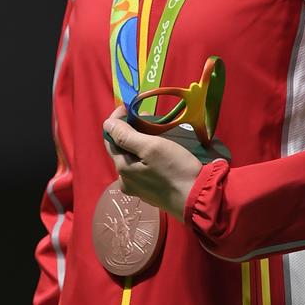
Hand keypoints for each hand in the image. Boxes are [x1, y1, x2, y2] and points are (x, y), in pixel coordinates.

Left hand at [102, 104, 202, 221]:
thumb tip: (106, 125)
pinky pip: (143, 167)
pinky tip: (159, 148)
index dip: (116, 121)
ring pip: (133, 158)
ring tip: (154, 128)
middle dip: (130, 129)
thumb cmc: (175, 169)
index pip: (110, 140)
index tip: (128, 106)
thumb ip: (126, 136)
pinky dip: (147, 154)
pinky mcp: (152, 192)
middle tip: (145, 115)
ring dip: (139, 141)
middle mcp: (126, 181)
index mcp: (123, 169)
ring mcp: (139, 188)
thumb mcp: (151, 147)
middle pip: (122, 149)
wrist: (198, 198)